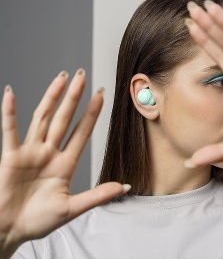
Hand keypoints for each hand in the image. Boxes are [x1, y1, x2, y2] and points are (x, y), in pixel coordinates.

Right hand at [0, 70, 129, 256]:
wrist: (10, 231)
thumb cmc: (38, 221)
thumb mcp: (72, 208)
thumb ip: (98, 195)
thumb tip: (124, 187)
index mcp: (65, 164)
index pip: (82, 132)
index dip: (92, 114)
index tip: (101, 96)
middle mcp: (49, 153)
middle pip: (64, 118)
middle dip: (73, 97)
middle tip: (83, 77)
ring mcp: (30, 152)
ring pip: (42, 118)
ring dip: (51, 97)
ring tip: (61, 78)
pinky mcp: (11, 157)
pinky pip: (9, 131)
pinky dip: (9, 112)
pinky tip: (11, 94)